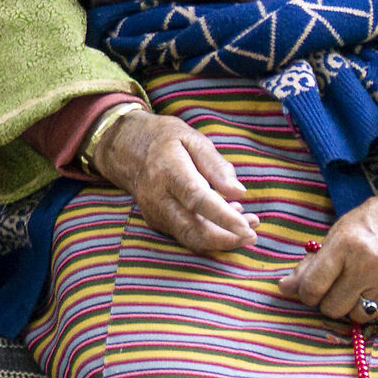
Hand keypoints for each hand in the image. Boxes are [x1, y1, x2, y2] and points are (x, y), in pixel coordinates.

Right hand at [90, 107, 258, 252]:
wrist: (123, 146)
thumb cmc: (164, 139)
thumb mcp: (192, 139)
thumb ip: (216, 165)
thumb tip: (239, 192)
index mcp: (168, 170)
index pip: (197, 198)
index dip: (223, 217)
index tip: (248, 228)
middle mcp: (157, 196)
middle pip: (192, 229)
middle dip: (226, 239)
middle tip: (253, 234)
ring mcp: (154, 212)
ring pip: (190, 237)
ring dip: (222, 238)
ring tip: (248, 223)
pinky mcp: (156, 221)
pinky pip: (185, 234)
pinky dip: (210, 233)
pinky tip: (228, 218)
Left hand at [278, 172, 377, 325]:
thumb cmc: (372, 223)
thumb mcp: (338, 234)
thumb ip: (312, 263)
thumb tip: (284, 289)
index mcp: (345, 244)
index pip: (314, 286)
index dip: (306, 294)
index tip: (310, 291)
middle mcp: (368, 264)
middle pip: (333, 307)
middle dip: (329, 301)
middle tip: (336, 288)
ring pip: (357, 316)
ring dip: (353, 307)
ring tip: (358, 288)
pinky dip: (376, 310)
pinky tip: (377, 292)